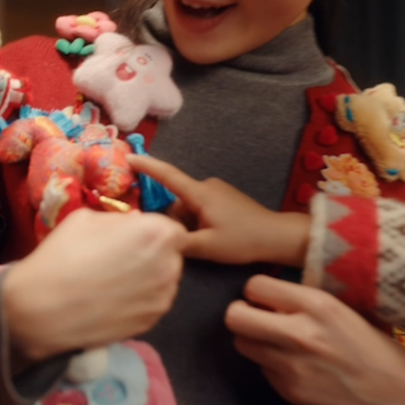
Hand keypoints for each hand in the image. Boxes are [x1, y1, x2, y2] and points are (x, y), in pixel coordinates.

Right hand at [3, 208, 186, 362]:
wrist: (43, 309)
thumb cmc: (63, 256)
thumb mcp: (86, 218)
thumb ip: (120, 219)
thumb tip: (134, 224)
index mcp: (157, 233)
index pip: (171, 229)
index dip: (152, 232)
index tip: (132, 238)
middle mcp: (169, 265)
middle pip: (171, 255)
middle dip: (153, 254)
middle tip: (121, 259)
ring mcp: (162, 298)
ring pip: (164, 281)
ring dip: (149, 278)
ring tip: (115, 281)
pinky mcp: (152, 322)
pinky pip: (153, 303)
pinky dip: (140, 300)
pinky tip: (114, 300)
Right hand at [129, 156, 309, 266]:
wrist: (276, 237)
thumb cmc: (243, 240)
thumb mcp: (208, 247)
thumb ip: (179, 242)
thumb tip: (158, 237)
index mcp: (200, 194)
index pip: (168, 175)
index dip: (147, 166)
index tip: (128, 157)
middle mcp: (207, 186)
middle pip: (177, 201)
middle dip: (175, 221)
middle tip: (190, 243)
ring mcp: (217, 190)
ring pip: (188, 207)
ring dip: (189, 224)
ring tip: (206, 243)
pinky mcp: (224, 197)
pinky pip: (200, 207)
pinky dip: (199, 222)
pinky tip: (213, 237)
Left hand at [227, 276, 404, 404]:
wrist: (398, 394)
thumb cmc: (372, 347)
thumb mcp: (341, 310)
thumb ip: (302, 303)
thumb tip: (265, 298)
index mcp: (316, 304)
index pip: (255, 286)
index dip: (256, 293)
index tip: (265, 300)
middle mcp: (299, 333)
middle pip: (234, 317)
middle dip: (241, 315)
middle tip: (255, 319)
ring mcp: (291, 365)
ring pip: (243, 344)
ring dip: (254, 341)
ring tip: (276, 344)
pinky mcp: (289, 391)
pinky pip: (263, 371)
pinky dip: (273, 367)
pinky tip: (297, 369)